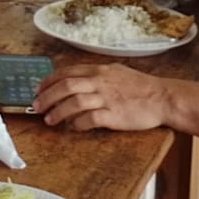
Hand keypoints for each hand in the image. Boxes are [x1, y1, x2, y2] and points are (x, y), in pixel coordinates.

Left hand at [34, 63, 170, 130]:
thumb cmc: (140, 86)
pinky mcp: (114, 115)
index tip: (38, 89)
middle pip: (66, 86)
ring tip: (49, 120)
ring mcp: (107, 98)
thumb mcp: (115, 72)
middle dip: (47, 97)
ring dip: (58, 111)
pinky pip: (90, 119)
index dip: (49, 81)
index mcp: (99, 70)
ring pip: (74, 102)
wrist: (162, 97)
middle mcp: (100, 81)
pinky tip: (72, 128)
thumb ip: (95, 75)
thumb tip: (74, 81)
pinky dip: (77, 124)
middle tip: (36, 106)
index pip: (67, 72)